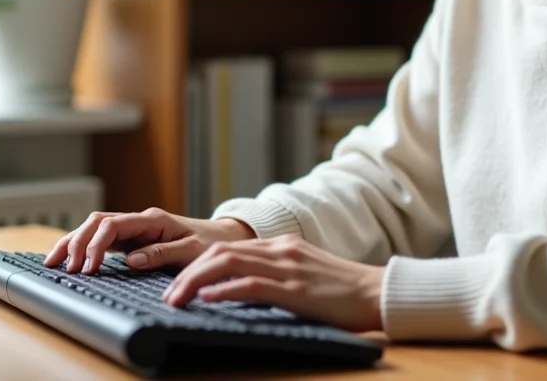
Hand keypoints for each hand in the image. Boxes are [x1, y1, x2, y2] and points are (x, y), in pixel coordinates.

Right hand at [45, 208, 254, 273]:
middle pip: (97, 223)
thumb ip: (162, 253)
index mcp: (152, 219)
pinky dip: (82, 245)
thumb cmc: (211, 243)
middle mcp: (139, 220)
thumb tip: (131, 260)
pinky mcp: (132, 239)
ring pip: (94, 228)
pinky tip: (68, 257)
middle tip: (64, 268)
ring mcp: (134, 229)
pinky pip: (101, 238)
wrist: (223, 238)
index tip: (88, 268)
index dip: (96, 246)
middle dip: (77, 243)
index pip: (113, 226)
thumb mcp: (193, 250)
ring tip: (52, 262)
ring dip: (73, 242)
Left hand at [162, 235, 384, 332]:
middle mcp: (280, 250)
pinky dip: (225, 290)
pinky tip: (207, 299)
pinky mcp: (296, 289)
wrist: (379, 293)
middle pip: (220, 252)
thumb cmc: (343, 292)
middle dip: (186, 272)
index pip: (228, 248)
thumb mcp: (304, 275)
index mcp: (280, 246)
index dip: (196, 264)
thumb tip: (240, 288)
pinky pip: (252, 285)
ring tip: (175, 300)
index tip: (176, 283)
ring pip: (228, 264)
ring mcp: (288, 267)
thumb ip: (275, 275)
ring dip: (195, 282)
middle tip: (167, 296)